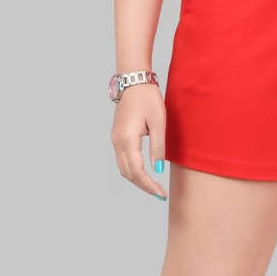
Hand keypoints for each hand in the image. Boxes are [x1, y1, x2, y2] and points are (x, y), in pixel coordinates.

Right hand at [110, 82, 168, 200]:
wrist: (134, 82)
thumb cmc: (148, 98)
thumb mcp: (158, 122)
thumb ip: (158, 146)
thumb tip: (158, 168)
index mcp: (127, 139)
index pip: (137, 171)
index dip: (149, 185)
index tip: (161, 194)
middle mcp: (117, 142)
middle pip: (128, 173)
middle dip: (143, 186)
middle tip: (159, 194)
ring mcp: (115, 140)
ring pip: (123, 168)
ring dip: (137, 180)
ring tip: (153, 186)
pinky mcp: (117, 137)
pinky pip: (123, 160)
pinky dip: (132, 170)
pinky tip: (144, 172)